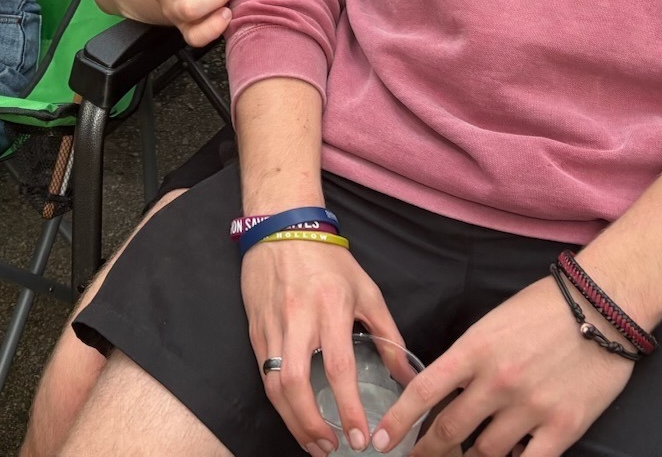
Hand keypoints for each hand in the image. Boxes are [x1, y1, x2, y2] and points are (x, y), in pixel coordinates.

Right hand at [243, 238, 404, 456]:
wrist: (280, 226)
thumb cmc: (328, 259)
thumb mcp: (367, 290)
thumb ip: (388, 335)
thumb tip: (407, 376)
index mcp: (330, 308)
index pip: (338, 368)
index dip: (348, 407)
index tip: (360, 437)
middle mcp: (297, 320)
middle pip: (295, 385)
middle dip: (311, 425)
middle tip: (330, 448)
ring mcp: (271, 326)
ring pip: (273, 385)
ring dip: (292, 421)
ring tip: (312, 443)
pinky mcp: (254, 330)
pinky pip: (263, 374)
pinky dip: (278, 402)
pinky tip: (293, 417)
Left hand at [391, 276, 634, 456]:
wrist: (602, 306)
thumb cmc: (545, 307)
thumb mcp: (493, 323)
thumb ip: (468, 358)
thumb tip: (446, 390)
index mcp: (475, 350)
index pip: (424, 392)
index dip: (398, 422)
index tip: (381, 441)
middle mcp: (497, 382)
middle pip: (449, 430)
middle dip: (427, 450)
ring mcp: (530, 407)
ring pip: (484, 452)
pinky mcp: (563, 426)